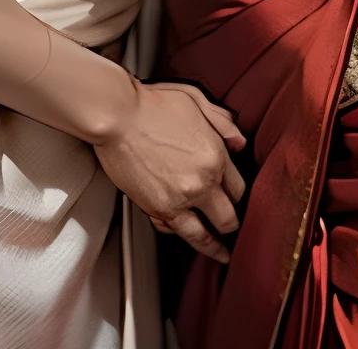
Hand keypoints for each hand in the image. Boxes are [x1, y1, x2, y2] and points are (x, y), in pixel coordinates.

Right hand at [93, 80, 245, 262]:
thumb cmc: (153, 103)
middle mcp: (202, 183)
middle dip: (232, 226)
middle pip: (228, 218)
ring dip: (215, 248)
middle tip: (233, 231)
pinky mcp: (155, 209)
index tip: (237, 200)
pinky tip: (186, 235)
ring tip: (221, 255)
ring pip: (203, 237)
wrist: (117, 116)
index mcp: (216, 156)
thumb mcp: (197, 101)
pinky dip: (181, 235)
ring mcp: (178, 200)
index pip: (239, 188)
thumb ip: (223, 122)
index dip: (240, 196)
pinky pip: (174, 232)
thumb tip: (240, 143)